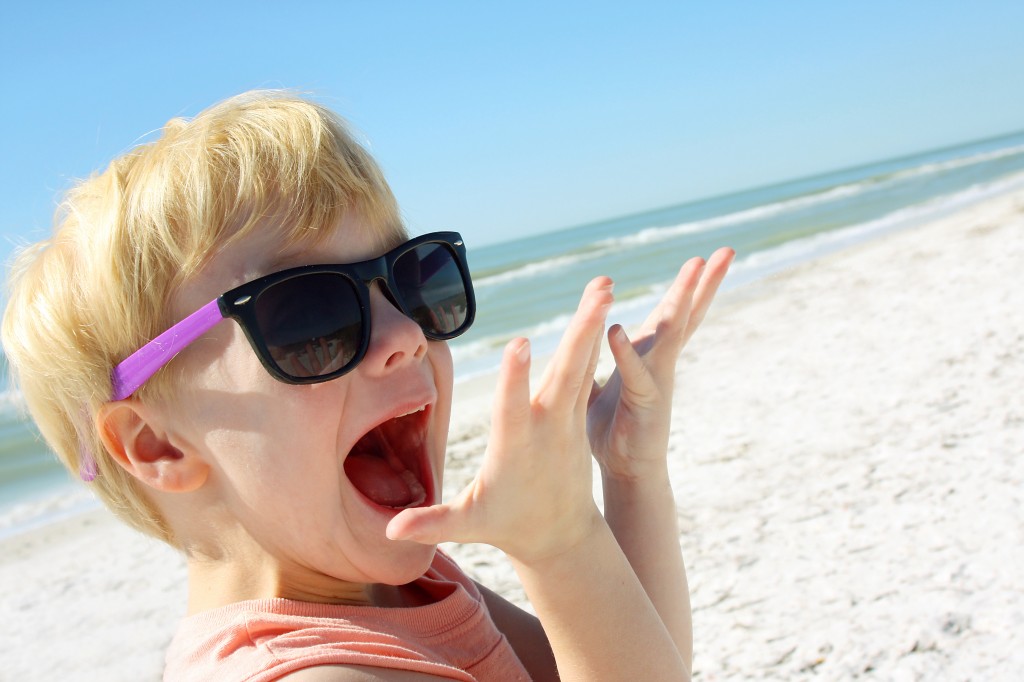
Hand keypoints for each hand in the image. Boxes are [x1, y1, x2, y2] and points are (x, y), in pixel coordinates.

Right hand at [388, 277, 613, 562]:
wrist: (564, 537)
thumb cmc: (509, 526)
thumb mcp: (469, 526)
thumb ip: (431, 523)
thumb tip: (390, 531)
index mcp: (516, 447)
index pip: (512, 407)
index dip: (514, 377)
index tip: (520, 342)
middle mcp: (548, 426)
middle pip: (565, 373)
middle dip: (581, 333)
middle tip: (600, 293)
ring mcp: (568, 418)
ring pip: (580, 363)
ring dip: (591, 323)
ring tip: (603, 283)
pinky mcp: (578, 415)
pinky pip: (586, 370)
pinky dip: (592, 339)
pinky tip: (598, 307)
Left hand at [587, 248, 733, 480]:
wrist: (622, 475)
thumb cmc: (612, 431)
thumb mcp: (600, 388)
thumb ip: (600, 364)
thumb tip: (592, 342)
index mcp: (649, 355)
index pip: (672, 314)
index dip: (687, 288)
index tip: (704, 258)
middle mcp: (660, 363)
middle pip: (685, 315)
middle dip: (704, 284)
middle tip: (725, 252)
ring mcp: (657, 382)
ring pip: (672, 335)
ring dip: (682, 301)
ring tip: (695, 270)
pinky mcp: (645, 405)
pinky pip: (636, 374)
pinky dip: (625, 353)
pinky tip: (616, 330)